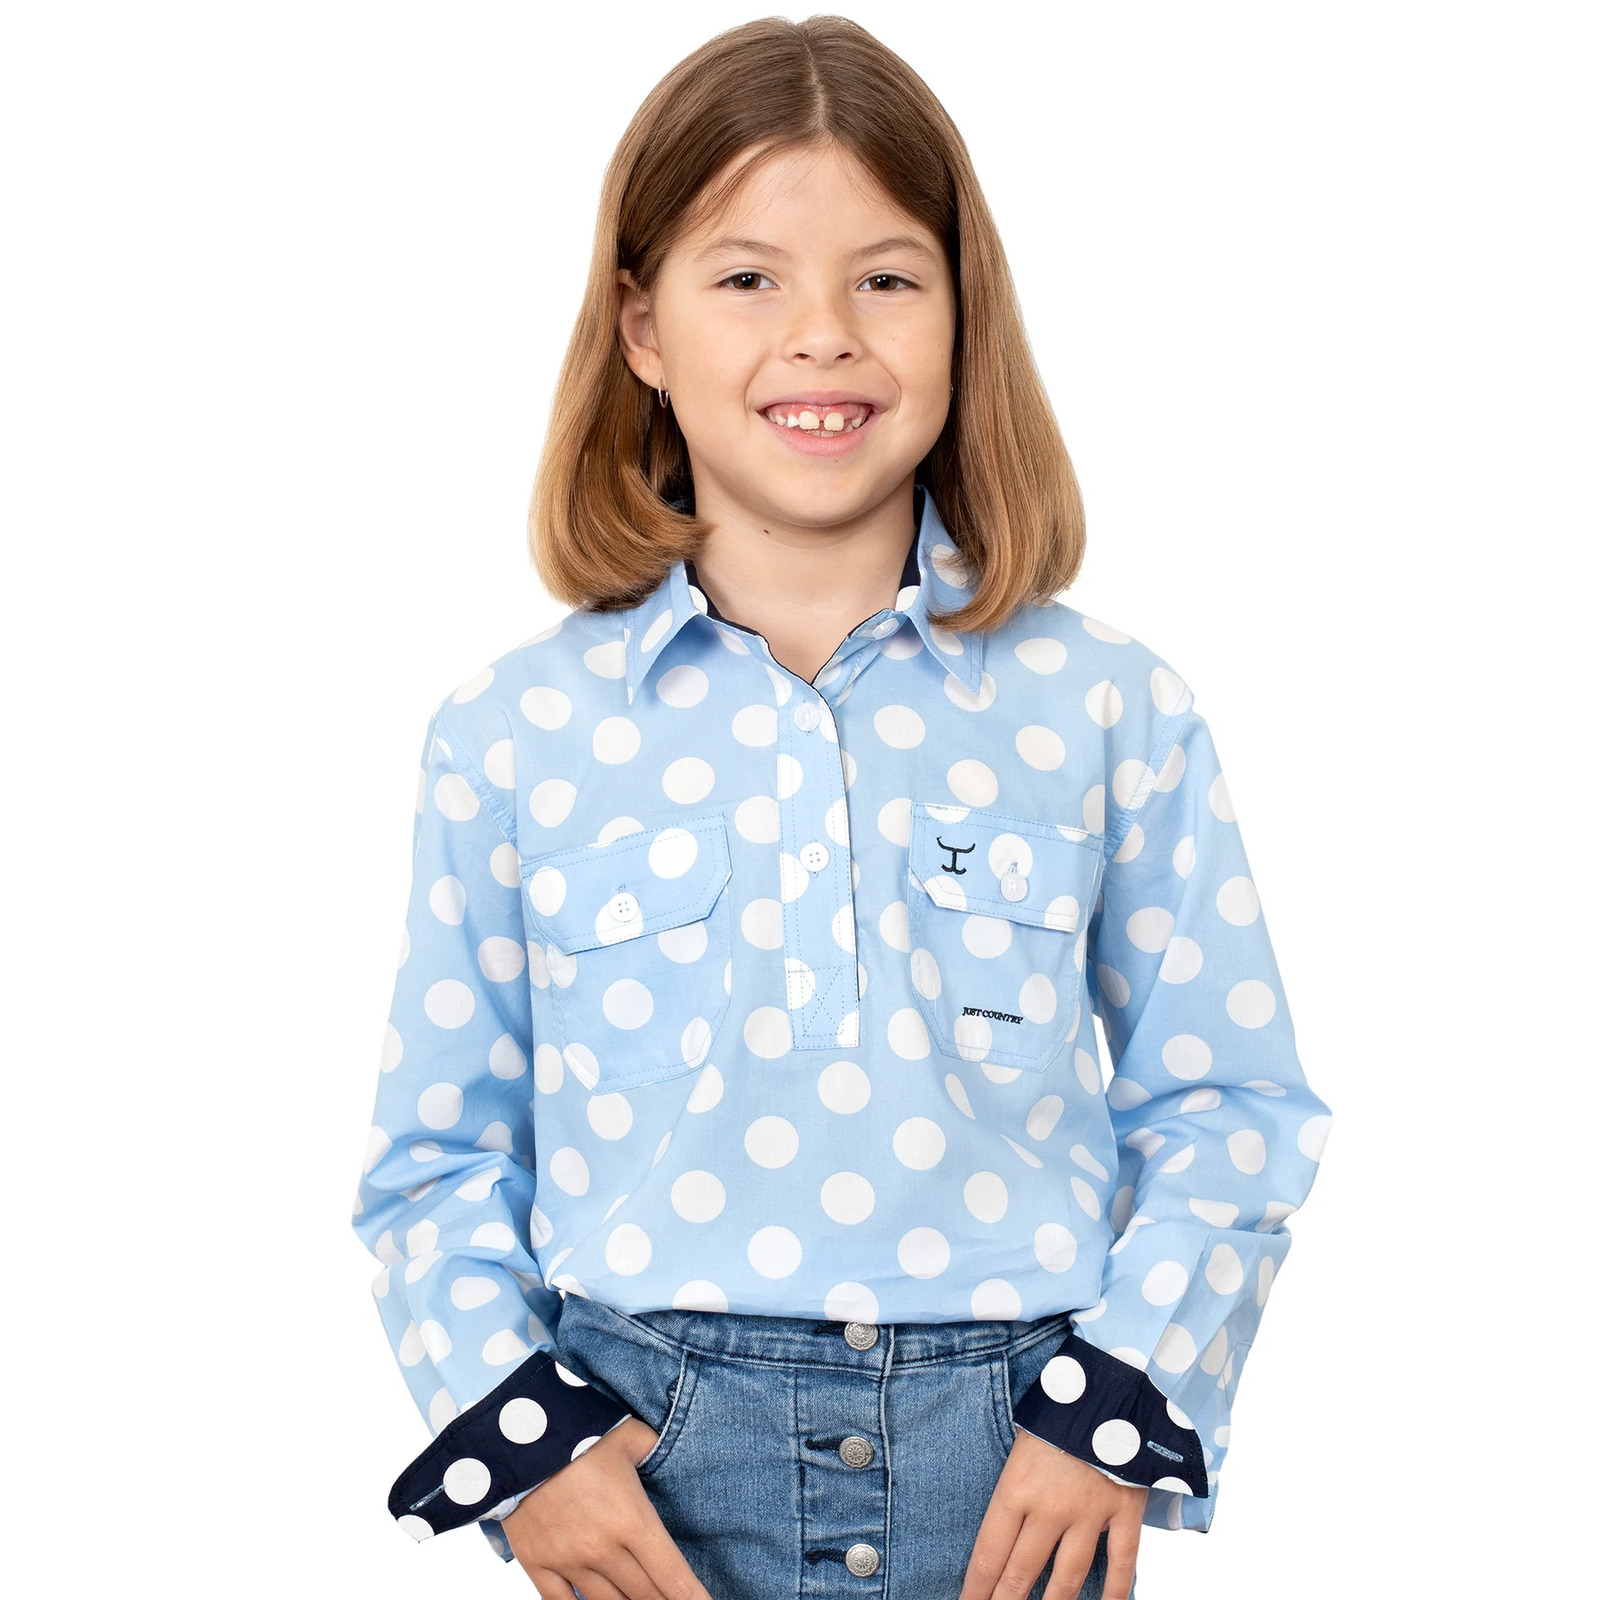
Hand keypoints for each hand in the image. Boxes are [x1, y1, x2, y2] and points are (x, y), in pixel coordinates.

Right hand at [500, 1416, 713, 1599]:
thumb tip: (666, 1448)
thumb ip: (653, 1447)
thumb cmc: (579, 1431)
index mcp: (633, 1519)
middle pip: (645, 1597)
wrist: (516, 1437)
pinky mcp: (538, 1564)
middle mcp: (604, 1549)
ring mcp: (569, 1561)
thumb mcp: (630, 1434)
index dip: (694, 1599)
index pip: (673, 1576)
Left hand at [958, 1426, 1146, 1599]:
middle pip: (1021, 1572)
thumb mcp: (1021, 1442)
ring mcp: (1089, 1513)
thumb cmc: (1057, 1413)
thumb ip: (1014, 1486)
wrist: (1109, 1386)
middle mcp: (1050, 1508)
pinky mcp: (1125, 1511)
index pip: (989, 1553)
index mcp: (1016, 1488)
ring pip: (1068, 1577)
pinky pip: (1122, 1562)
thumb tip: (1003, 1527)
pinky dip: (1116, 1592)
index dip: (976, 1588)